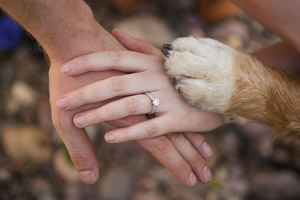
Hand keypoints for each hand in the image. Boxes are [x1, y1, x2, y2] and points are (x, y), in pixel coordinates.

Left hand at [54, 30, 220, 183]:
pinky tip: (109, 138)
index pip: (115, 58)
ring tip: (79, 122)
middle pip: (116, 83)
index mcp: (151, 62)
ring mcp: (168, 98)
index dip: (89, 62)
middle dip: (87, 93)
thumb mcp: (163, 58)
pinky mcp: (178, 118)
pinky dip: (130, 133)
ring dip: (102, 114)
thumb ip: (139, 46)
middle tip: (63, 103)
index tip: (65, 68)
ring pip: (129, 105)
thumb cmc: (186, 74)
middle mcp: (157, 77)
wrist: (223, 89)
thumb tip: (115, 32)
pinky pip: (150, 127)